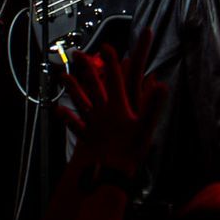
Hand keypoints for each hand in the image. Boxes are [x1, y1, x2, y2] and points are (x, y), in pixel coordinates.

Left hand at [56, 30, 165, 176]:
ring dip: (71, 87)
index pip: (115, 79)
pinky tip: (57, 110)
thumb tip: (161, 84)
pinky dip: (66, 116)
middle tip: (77, 53)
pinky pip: (75, 124)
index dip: (111, 62)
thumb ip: (152, 104)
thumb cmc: (130, 150)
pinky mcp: (86, 135)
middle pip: (93, 85)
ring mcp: (92, 122)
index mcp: (118, 106)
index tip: (106, 46)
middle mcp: (102, 110)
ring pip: (80, 100)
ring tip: (62, 75)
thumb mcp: (146, 126)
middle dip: (86, 68)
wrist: (111, 172)